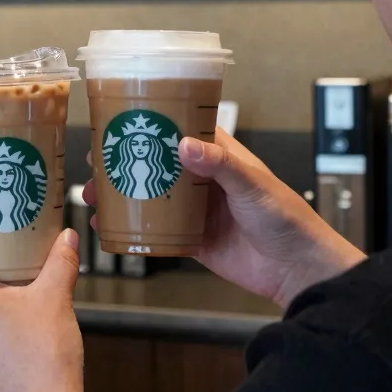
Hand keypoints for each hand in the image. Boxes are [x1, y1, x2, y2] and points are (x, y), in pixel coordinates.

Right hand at [84, 129, 362, 306]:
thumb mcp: (254, 185)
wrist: (296, 270)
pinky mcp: (192, 238)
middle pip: (156, 162)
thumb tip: (185, 144)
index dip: (151, 123)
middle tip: (96, 161)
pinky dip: (133, 227)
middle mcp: (204, 179)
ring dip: (122, 194)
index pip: (180, 128)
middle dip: (125, 160)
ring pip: (150, 195)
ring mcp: (196, 209)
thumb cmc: (288, 220)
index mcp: (220, 156)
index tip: (120, 120)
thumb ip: (220, 165)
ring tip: (95, 195)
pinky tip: (112, 226)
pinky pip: (156, 230)